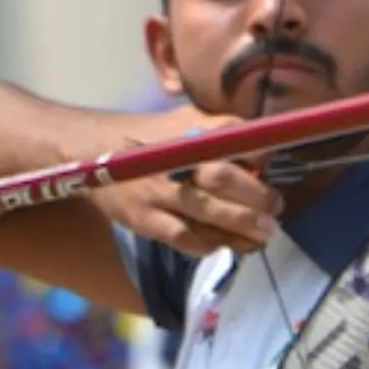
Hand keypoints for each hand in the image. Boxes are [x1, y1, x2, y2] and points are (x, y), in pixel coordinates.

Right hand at [90, 105, 283, 256]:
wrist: (93, 151)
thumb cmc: (153, 137)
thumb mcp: (188, 122)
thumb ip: (225, 133)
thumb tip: (263, 156)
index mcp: (190, 131)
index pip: (234, 139)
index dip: (259, 157)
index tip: (271, 172)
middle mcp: (173, 158)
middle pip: (222, 179)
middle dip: (256, 199)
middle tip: (275, 213)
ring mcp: (157, 191)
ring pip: (206, 213)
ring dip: (239, 229)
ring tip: (259, 239)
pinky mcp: (144, 218)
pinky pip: (183, 238)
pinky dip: (208, 245)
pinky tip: (223, 246)